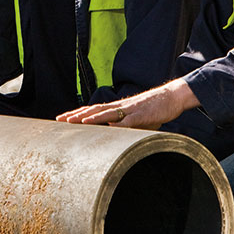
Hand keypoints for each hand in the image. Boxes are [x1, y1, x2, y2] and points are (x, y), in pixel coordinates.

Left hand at [55, 79, 199, 129]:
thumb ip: (123, 127)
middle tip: (61, 120)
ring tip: (78, 121)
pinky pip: (129, 120)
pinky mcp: (143, 115)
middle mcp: (120, 107)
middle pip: (94, 110)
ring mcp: (130, 110)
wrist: (172, 97)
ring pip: (108, 113)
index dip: (77, 114)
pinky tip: (109, 126)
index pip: (92, 110)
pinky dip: (119, 123)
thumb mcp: (135, 121)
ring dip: (92, 117)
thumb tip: (113, 137)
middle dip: (77, 115)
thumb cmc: (153, 110)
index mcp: (117, 109)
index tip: (62, 119)